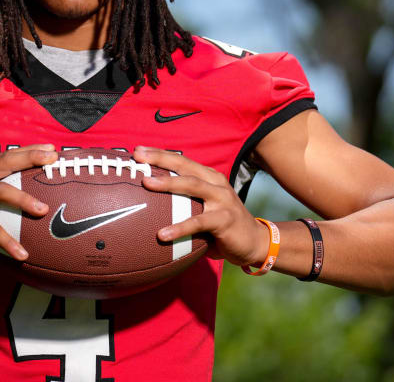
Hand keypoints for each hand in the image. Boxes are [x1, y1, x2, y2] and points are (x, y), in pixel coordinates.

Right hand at [0, 144, 57, 261]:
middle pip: (4, 162)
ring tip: (43, 210)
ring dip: (23, 199)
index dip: (29, 151)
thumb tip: (37, 207)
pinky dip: (8, 241)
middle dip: (30, 158)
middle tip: (52, 161)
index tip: (51, 149)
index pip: (6, 156)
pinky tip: (22, 253)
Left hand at [133, 146, 268, 267]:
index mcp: (208, 177)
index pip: (181, 161)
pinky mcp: (225, 218)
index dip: (160, 154)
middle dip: (160, 159)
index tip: (138, 150)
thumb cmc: (221, 226)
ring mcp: (222, 199)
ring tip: (147, 184)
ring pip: (192, 185)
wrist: (255, 242)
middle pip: (184, 166)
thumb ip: (183, 205)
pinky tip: (162, 234)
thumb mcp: (202, 210)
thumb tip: (148, 209)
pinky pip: (198, 222)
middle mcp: (215, 183)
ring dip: (168, 183)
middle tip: (138, 157)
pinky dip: (180, 227)